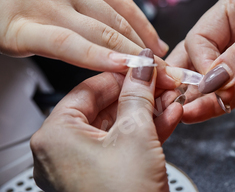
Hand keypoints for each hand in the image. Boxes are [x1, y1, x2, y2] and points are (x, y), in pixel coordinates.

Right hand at [0, 0, 168, 70]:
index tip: (162, 49)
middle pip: (120, 23)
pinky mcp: (22, 27)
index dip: (147, 29)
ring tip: (155, 76)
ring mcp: (47, 6)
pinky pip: (68, 45)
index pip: (123, 6)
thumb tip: (104, 22)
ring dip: (134, 57)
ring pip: (103, 33)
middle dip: (148, 50)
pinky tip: (119, 67)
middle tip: (168, 70)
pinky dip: (98, 57)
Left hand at [30, 53, 182, 191]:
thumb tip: (141, 68)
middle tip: (161, 81)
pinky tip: (170, 116)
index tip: (141, 66)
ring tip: (171, 97)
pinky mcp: (107, 175)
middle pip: (107, 107)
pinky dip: (148, 130)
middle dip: (141, 94)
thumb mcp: (135, 133)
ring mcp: (86, 165)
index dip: (120, 74)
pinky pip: (126, 143)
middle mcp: (65, 151)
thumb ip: (138, 94)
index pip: (89, 89)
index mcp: (56, 137)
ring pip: (120, 125)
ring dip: (149, 111)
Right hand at [169, 0, 234, 122]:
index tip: (207, 80)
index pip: (201, 37)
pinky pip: (231, 94)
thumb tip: (213, 77)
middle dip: (187, 77)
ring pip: (213, 79)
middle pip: (199, 57)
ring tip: (182, 110)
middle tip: (175, 96)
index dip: (201, 61)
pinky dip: (215, 105)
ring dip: (198, 95)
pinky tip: (199, 112)